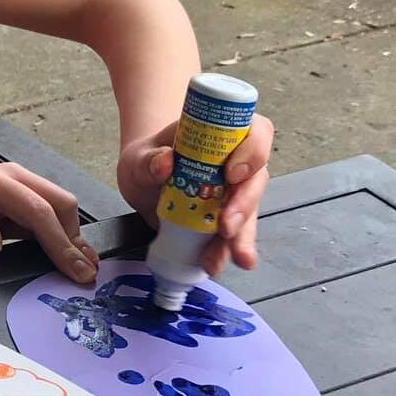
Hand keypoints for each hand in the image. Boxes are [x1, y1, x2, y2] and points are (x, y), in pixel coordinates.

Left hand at [116, 112, 273, 275]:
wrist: (143, 180)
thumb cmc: (148, 159)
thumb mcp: (139, 156)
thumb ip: (149, 158)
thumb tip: (166, 162)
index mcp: (222, 134)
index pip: (255, 132)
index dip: (252, 151)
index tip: (233, 173)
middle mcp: (237, 162)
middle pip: (256, 179)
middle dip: (244, 205)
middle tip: (226, 227)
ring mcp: (235, 193)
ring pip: (248, 213)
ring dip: (239, 238)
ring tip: (220, 259)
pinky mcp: (228, 219)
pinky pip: (233, 236)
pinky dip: (224, 252)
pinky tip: (213, 264)